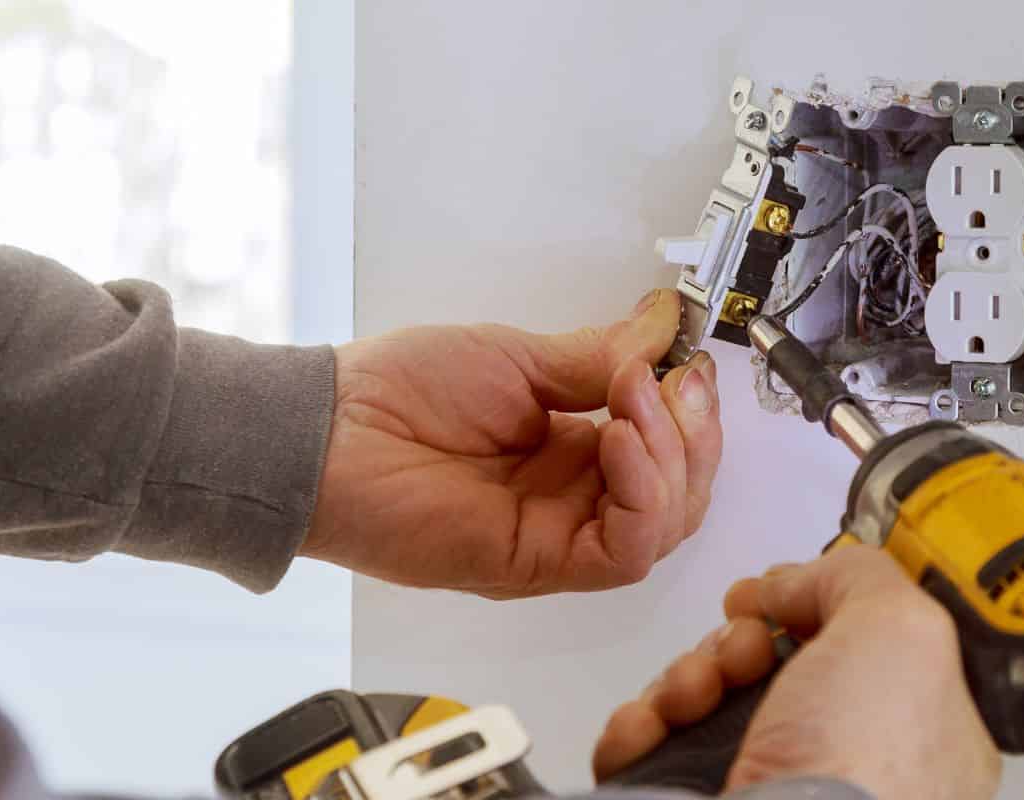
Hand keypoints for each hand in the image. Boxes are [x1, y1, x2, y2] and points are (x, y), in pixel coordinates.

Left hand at [302, 288, 721, 597]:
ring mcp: (558, 535)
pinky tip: (619, 443)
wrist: (328, 432)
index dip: (690, 413)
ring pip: (665, 527)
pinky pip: (623, 553)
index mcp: (571, 452)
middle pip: (681, 495)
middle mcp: (573, 499)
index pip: (667, 452)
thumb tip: (663, 326)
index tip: (687, 362)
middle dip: (694, 435)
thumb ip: (597, 357)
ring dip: (672, 460)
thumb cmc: (396, 393)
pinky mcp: (538, 564)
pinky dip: (642, 497)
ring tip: (633, 400)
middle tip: (672, 381)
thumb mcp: (516, 358)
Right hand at [591, 544, 1000, 798]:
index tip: (786, 590)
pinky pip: (653, 744)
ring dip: (686, 675)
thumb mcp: (903, 630)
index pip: (860, 643)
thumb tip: (797, 579)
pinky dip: (642, 725)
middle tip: (743, 647)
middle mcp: (843, 760)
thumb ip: (861, 577)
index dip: (814, 605)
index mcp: (918, 727)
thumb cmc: (863, 771)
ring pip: (707, 698)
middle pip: (771, 661)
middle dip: (738, 637)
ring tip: (693, 694)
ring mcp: (768, 788)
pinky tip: (653, 727)